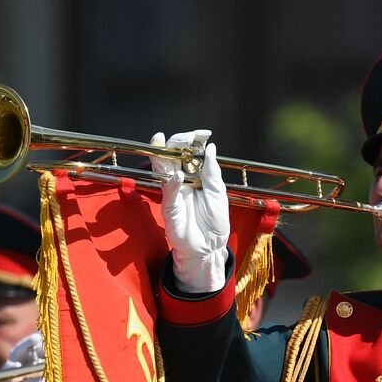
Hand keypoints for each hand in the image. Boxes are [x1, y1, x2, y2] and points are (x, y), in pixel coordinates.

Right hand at [154, 130, 229, 292]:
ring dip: (165, 155)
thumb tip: (210, 147)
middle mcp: (182, 180)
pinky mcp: (169, 207)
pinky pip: (168, 192)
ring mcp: (173, 192)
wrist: (209, 248)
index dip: (193, 141)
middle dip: (178, 142)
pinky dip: (172, 183)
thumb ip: (212, 172)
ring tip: (171, 143)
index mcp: (195, 176)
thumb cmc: (214, 222)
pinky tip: (178, 175)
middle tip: (189, 137)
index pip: (189, 152)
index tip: (203, 134)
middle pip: (172, 155)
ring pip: (163, 168)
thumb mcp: (219, 194)